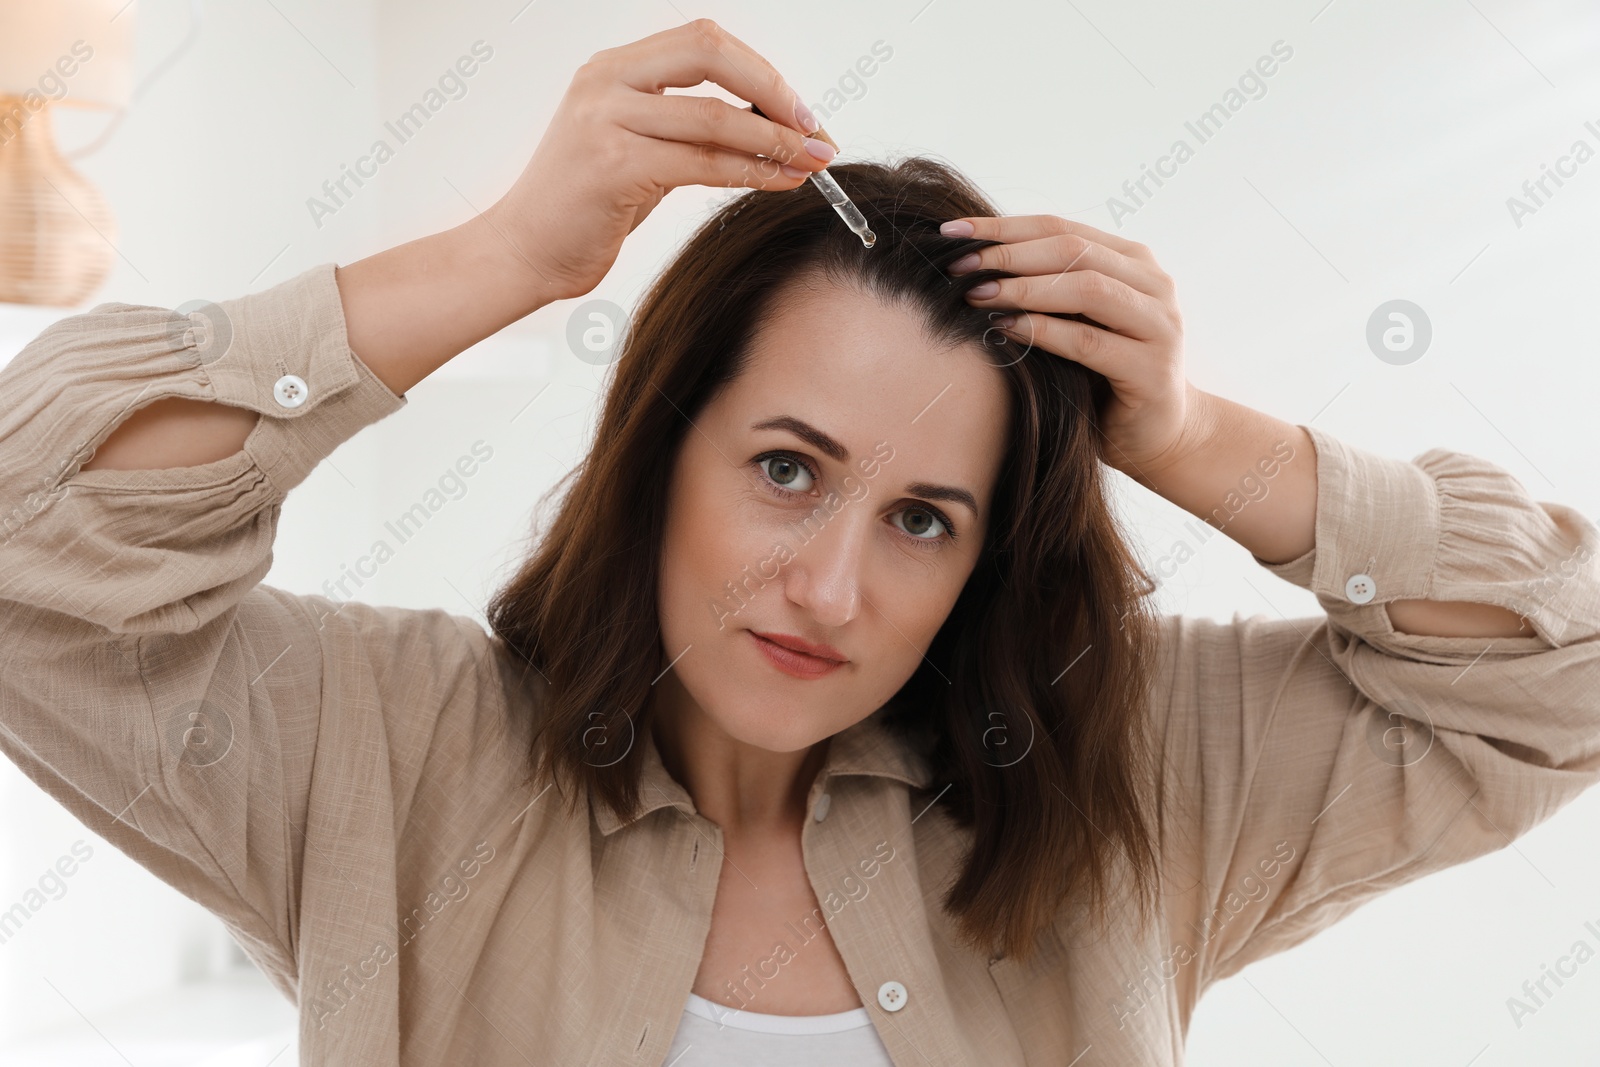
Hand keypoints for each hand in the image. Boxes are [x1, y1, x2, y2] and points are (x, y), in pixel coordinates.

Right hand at [485, 19, 834, 302]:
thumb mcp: (637, 150)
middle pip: (712, 55)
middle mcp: (605, 81)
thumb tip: (767, 123)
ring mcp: (604, 121)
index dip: (760, 70)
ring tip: (813, 162)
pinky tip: (780, 182)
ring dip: (775, 141)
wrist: (522, 252)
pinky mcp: (612, 167)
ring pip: (714, 117)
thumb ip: (687, 127)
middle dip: (774, 92)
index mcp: (612, 68)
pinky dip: (751, 172)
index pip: (703, 41)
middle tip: (815, 130)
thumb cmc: (583, 207)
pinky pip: (702, 164)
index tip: (800, 108)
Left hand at [946, 215, 1207, 479]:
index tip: (953, 231)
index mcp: (1134, 262)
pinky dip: (1043, 332)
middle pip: (1073, 250)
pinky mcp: (1151, 370)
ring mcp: (1158, 326)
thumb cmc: (1105, 375)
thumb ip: (1049, 288)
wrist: (1158, 435)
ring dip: (1025, 289)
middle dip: (1009, 254)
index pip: (1061, 228)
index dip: (1004, 227)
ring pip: (1086, 289)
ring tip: (978, 294)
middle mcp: (1154, 285)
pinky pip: (1088, 341)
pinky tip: (1005, 329)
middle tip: (959, 264)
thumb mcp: (1078, 321)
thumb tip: (973, 262)